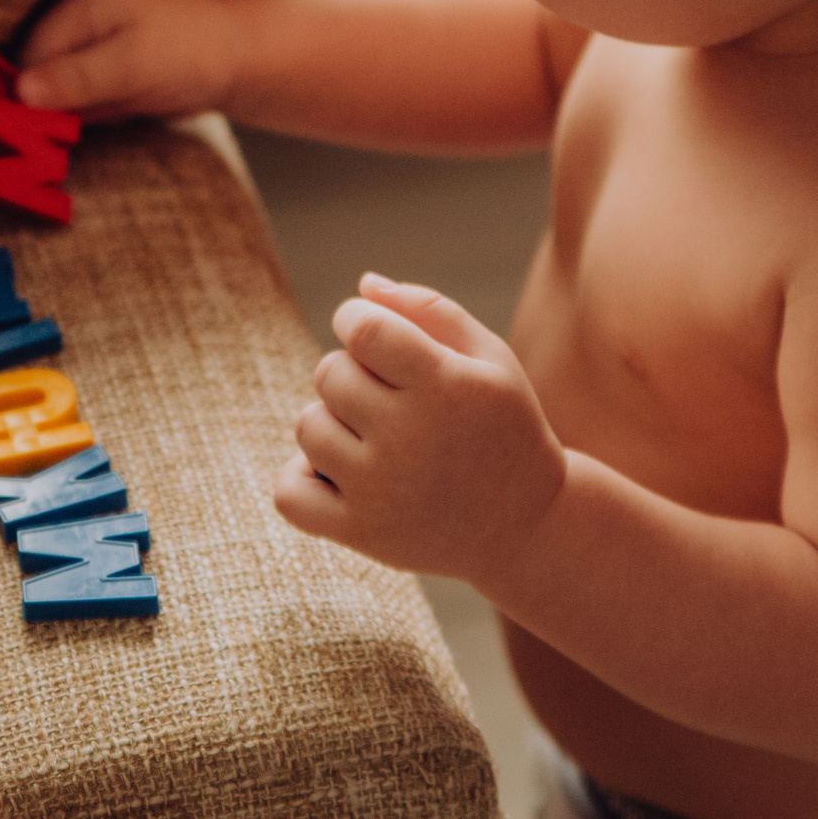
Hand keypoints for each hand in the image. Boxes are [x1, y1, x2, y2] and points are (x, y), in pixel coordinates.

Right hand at [16, 0, 243, 119]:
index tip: (33, 129)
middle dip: (52, 106)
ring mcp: (89, 48)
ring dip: (73, 114)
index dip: (27, 94)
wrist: (239, 59)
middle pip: (36, 74)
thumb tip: (22, 92)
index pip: (29, 55)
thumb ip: (78, 78)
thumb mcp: (133, 64)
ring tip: (115, 106)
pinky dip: (91, 115)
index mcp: (78, 5)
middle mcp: (77, 23)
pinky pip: (78, 102)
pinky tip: (120, 109)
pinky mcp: (102, 72)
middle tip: (85, 119)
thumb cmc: (193, 49)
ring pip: (55, 93)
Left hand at [273, 273, 567, 584]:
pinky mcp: (362, 533)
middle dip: (349, 369)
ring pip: (308, 426)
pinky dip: (301, 475)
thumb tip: (363, 285)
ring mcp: (381, 491)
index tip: (370, 332)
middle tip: (385, 390)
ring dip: (330, 419)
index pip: (363, 329)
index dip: (354, 318)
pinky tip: (337, 469)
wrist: (528, 527)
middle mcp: (409, 439)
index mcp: (445, 387)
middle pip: (330, 374)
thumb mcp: (491, 359)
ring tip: (369, 432)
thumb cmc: (505, 428)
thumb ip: (430, 311)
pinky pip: (290, 492)